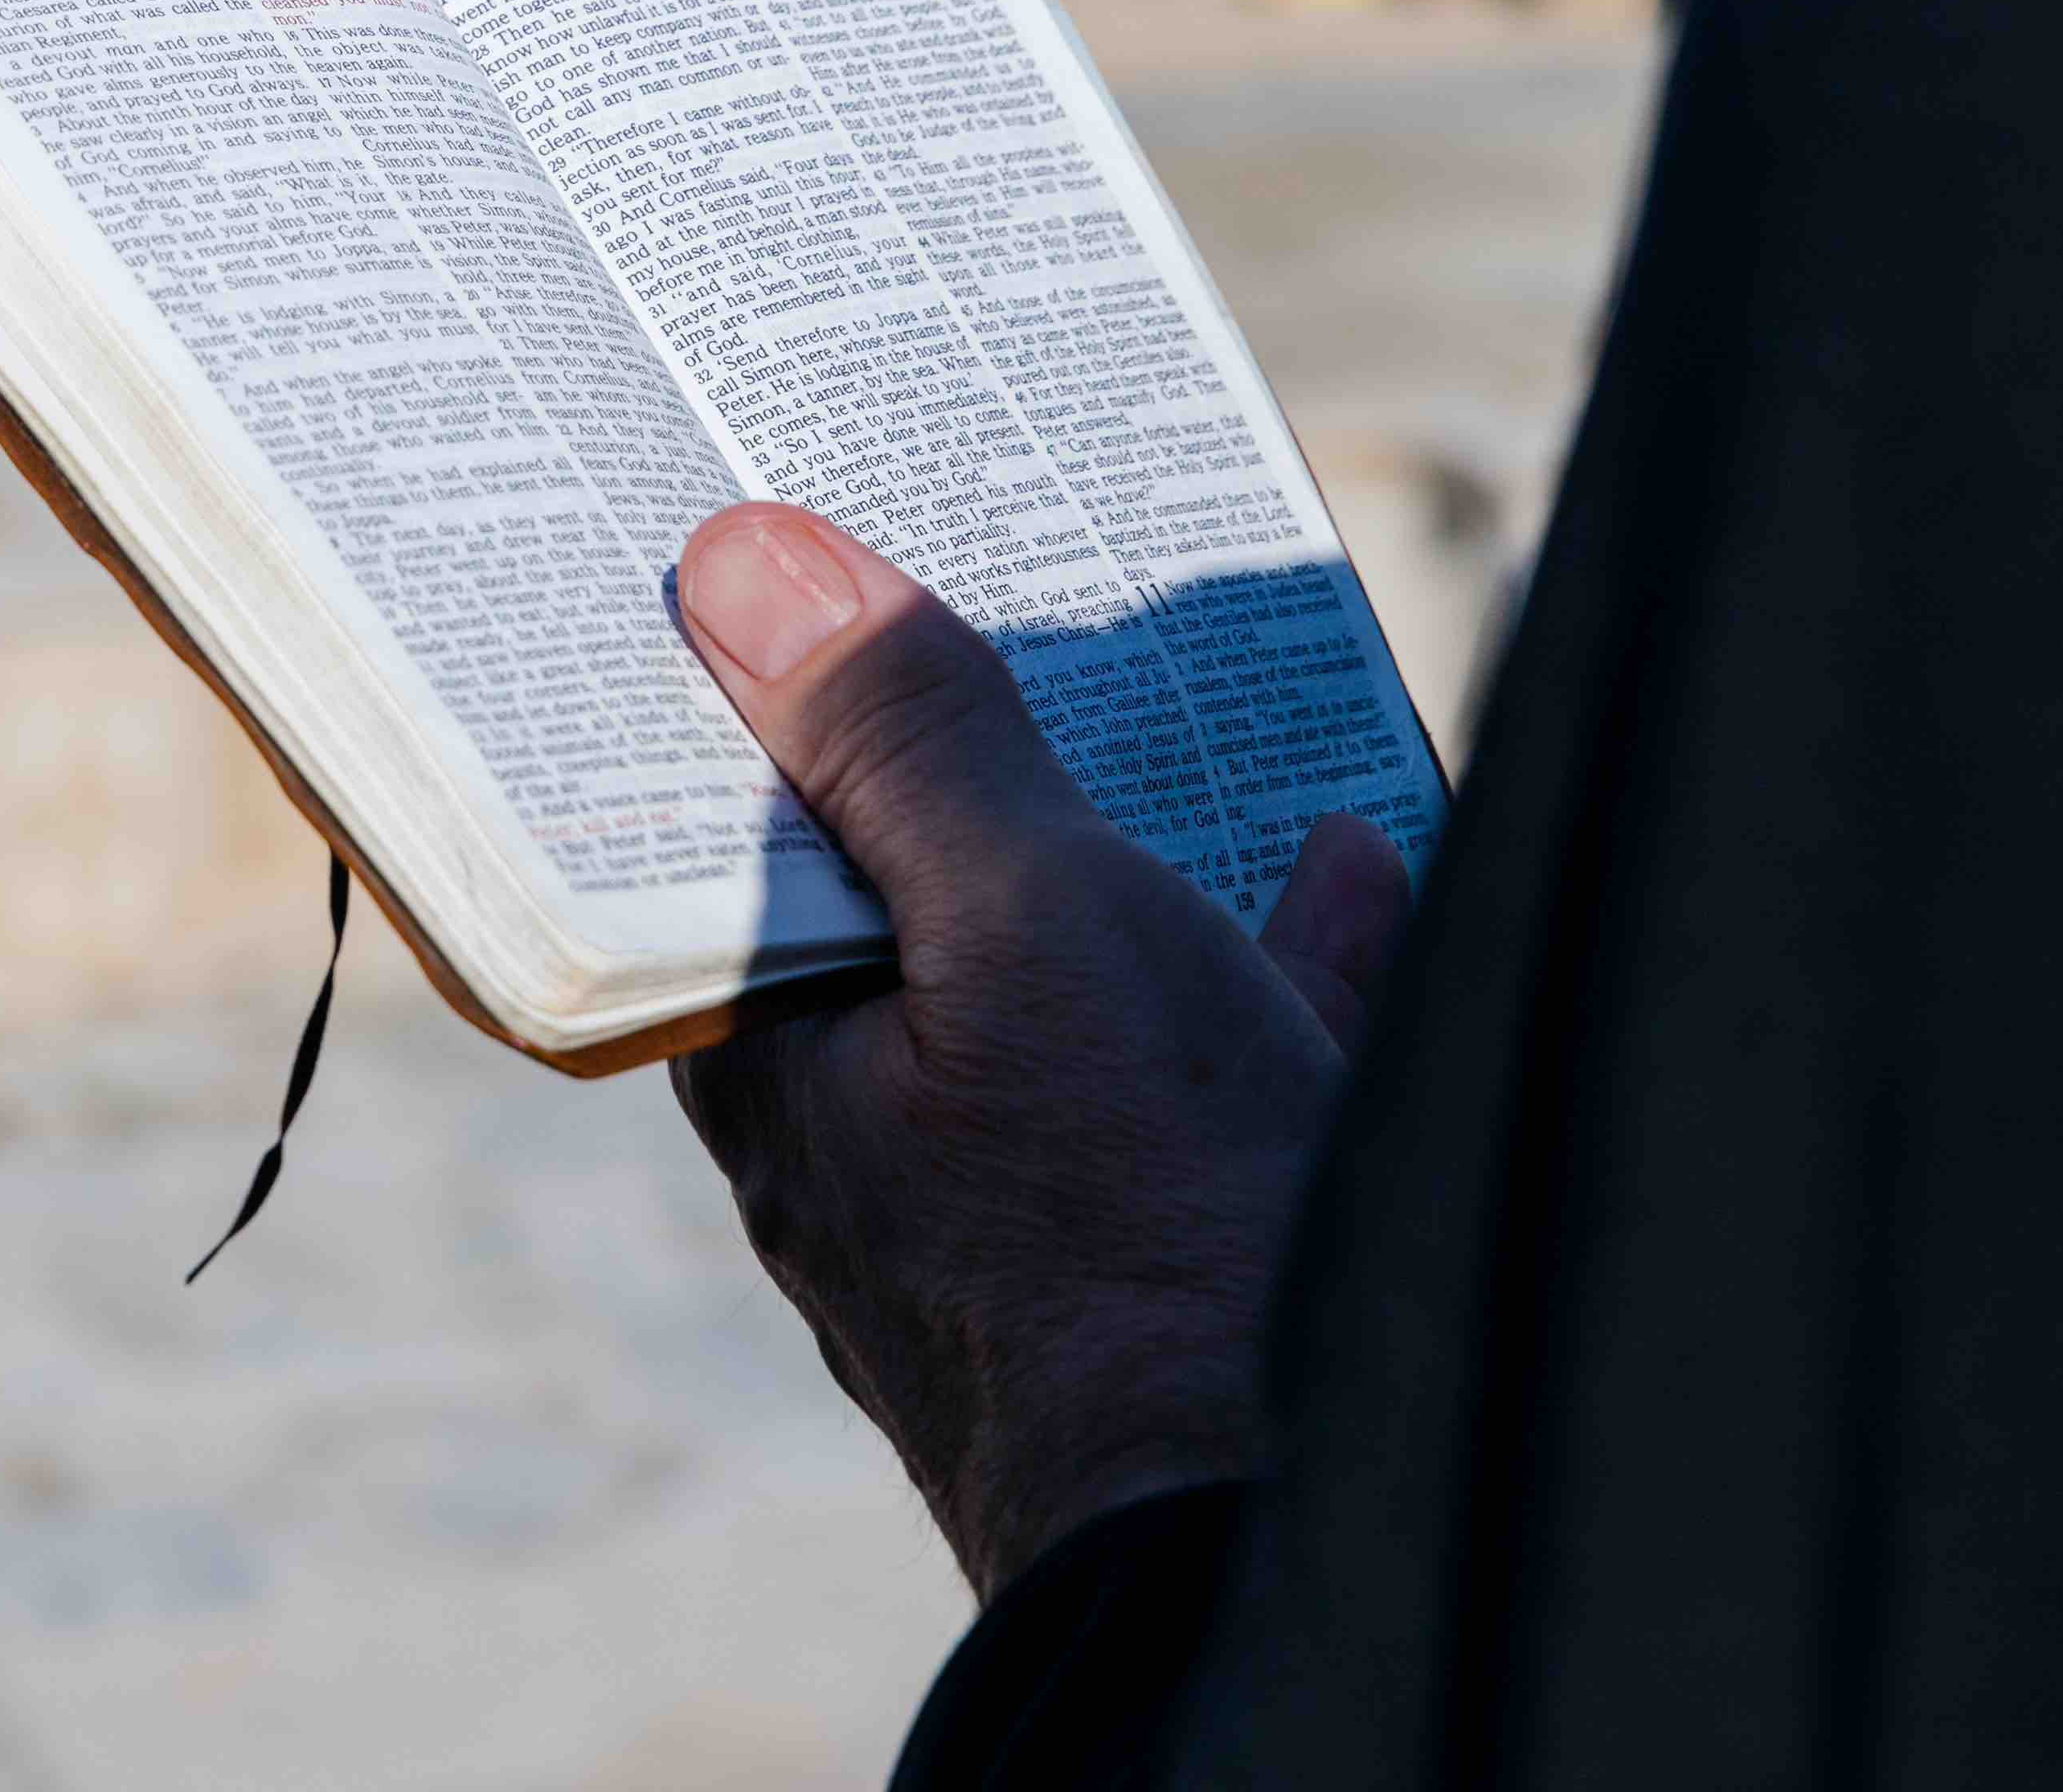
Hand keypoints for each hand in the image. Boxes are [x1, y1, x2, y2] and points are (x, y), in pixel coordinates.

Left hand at [663, 502, 1411, 1594]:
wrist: (1280, 1527)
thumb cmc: (1136, 1234)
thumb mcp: (1025, 925)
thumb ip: (901, 744)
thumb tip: (745, 559)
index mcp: (772, 1052)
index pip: (713, 822)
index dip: (746, 680)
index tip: (773, 534)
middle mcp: (868, 1127)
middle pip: (900, 879)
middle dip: (962, 737)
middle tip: (997, 567)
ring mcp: (1019, 1193)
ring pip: (1060, 964)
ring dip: (1129, 830)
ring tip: (1181, 688)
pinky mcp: (1166, 1244)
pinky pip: (1207, 1059)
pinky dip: (1270, 950)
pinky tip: (1348, 860)